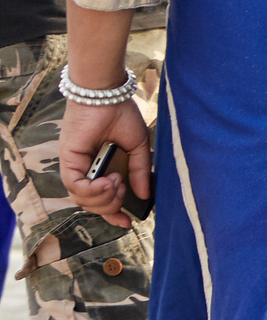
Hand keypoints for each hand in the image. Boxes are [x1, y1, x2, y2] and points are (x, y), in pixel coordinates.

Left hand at [59, 94, 151, 224]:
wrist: (107, 96)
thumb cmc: (121, 115)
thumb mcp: (138, 149)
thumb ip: (139, 172)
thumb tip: (144, 195)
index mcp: (103, 168)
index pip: (102, 199)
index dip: (113, 214)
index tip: (127, 223)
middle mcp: (86, 169)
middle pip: (92, 204)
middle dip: (110, 206)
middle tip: (123, 189)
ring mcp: (76, 165)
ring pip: (82, 200)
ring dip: (104, 198)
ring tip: (116, 183)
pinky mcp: (68, 159)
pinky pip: (76, 187)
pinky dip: (93, 190)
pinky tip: (108, 181)